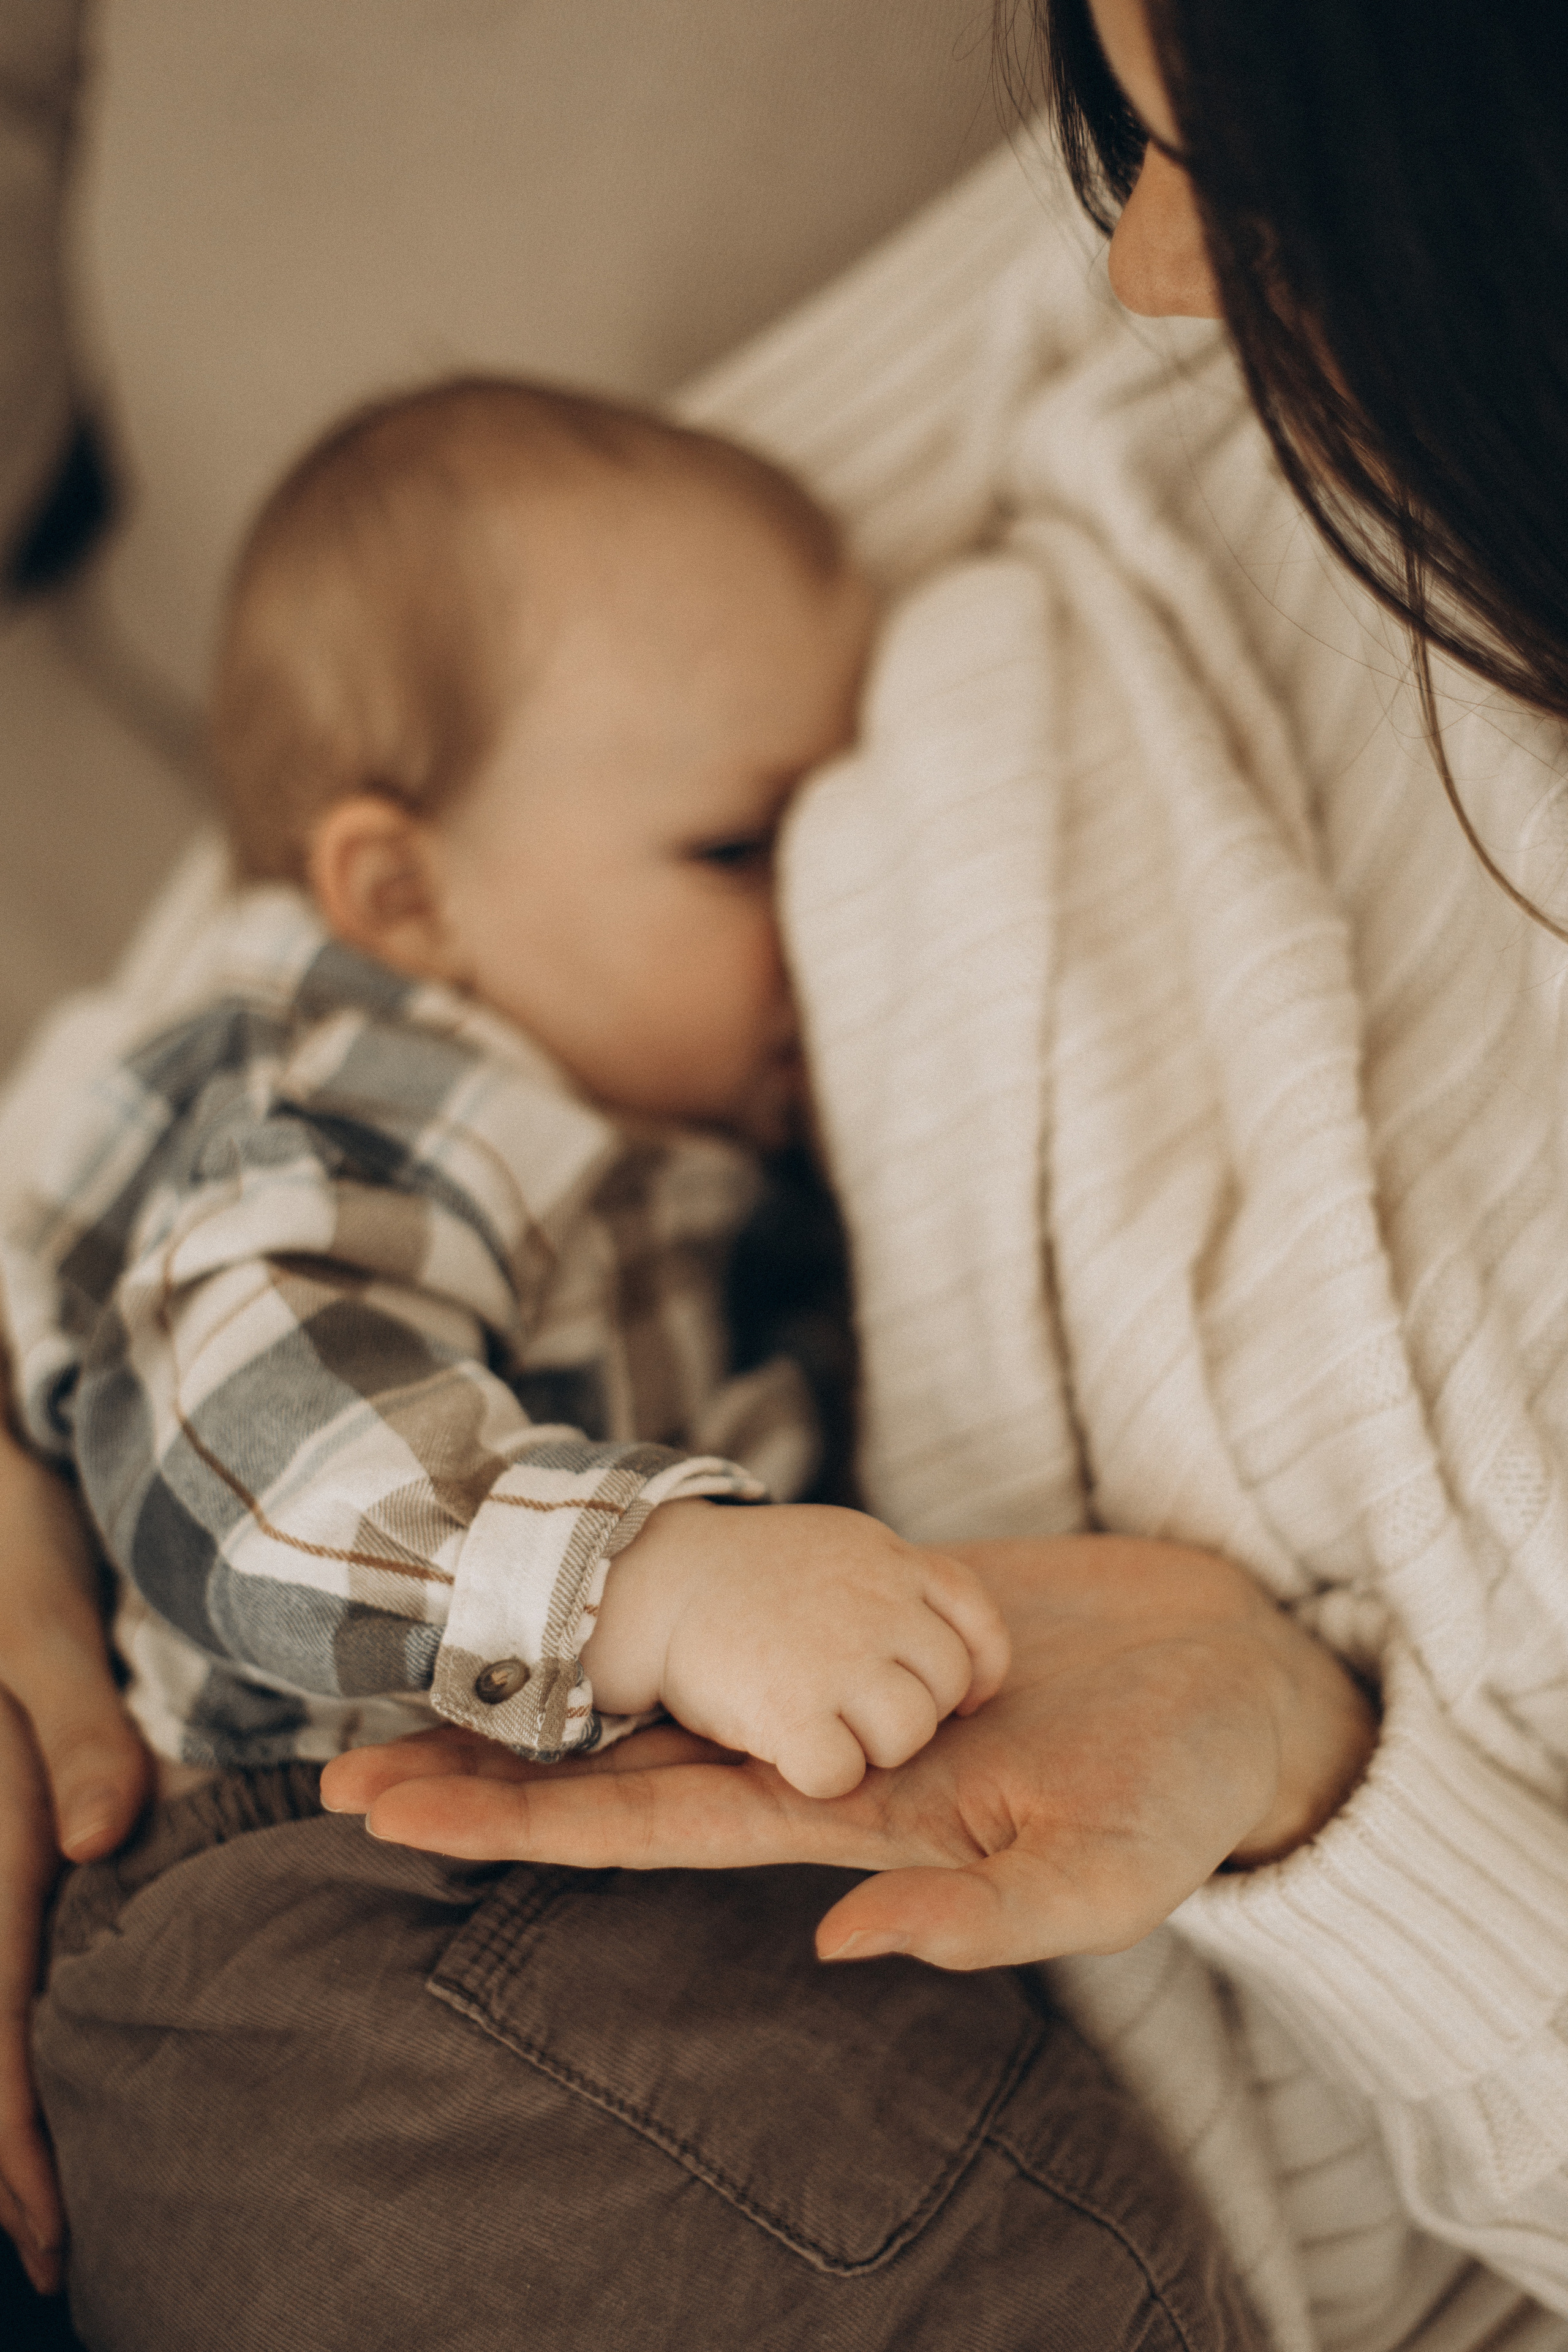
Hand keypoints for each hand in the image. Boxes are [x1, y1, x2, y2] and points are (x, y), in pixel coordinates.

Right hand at [0, 1425, 151, 2292]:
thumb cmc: (3, 1556)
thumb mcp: (37, 1630)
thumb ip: (74, 1731)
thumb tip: (100, 1836)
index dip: (9, 2126)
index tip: (46, 2229)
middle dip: (6, 2147)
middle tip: (56, 2255)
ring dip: (3, 2096)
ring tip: (41, 2198)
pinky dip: (6, 2013)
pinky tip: (31, 2053)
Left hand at [323, 1535, 1376, 1968]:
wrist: (1238, 1676)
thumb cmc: (1185, 1793)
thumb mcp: (1106, 1873)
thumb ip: (984, 1914)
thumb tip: (840, 1947)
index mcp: (845, 1815)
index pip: (651, 1820)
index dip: (522, 1819)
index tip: (390, 1812)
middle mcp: (816, 1749)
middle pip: (624, 1749)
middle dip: (492, 1759)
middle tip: (342, 1756)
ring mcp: (837, 1673)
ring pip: (671, 1669)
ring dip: (558, 1661)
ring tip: (437, 1644)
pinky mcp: (875, 1602)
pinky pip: (745, 1600)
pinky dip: (664, 1589)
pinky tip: (593, 1567)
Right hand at [581, 1501, 1010, 1798]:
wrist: (652, 1577)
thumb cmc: (747, 1577)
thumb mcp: (838, 1548)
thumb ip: (899, 1585)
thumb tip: (961, 1657)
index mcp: (888, 1560)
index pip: (977, 1619)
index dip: (976, 1668)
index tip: (958, 1697)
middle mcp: (875, 1603)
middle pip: (948, 1683)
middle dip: (914, 1708)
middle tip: (855, 1707)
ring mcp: (836, 1655)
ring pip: (908, 1732)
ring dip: (873, 1745)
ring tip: (824, 1724)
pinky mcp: (790, 1709)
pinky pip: (842, 1774)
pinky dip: (819, 1773)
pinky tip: (788, 1747)